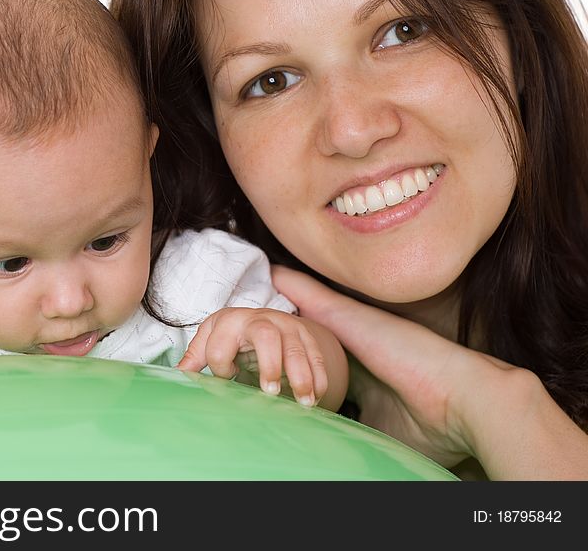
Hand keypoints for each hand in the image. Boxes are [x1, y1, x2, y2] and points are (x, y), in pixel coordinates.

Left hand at [177, 307, 338, 407]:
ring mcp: (286, 326)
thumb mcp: (209, 340)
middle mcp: (260, 319)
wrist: (263, 319)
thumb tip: (174, 376)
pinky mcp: (306, 335)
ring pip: (297, 349)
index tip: (227, 378)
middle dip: (269, 364)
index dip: (221, 368)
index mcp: (229, 321)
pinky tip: (316, 398)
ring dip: (302, 377)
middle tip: (270, 392)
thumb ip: (194, 358)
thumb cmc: (230, 336)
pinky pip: (316, 356)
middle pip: (266, 336)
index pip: (220, 347)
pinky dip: (319, 379)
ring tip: (304, 403)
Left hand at [271, 266, 587, 477]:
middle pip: (311, 333)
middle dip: (286, 329)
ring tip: (255, 292)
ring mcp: (353, 327)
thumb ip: (351, 430)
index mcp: (359, 371)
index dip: (300, 360)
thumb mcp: (376, 431)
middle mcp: (354, 344)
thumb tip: (332, 449)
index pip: (320, 361)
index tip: (278, 361)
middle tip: (256, 322)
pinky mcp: (350, 316)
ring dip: (283, 303)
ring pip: (308, 309)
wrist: (465, 401)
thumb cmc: (433, 425)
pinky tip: (271, 271)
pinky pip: (311, 295)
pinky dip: (291, 284)